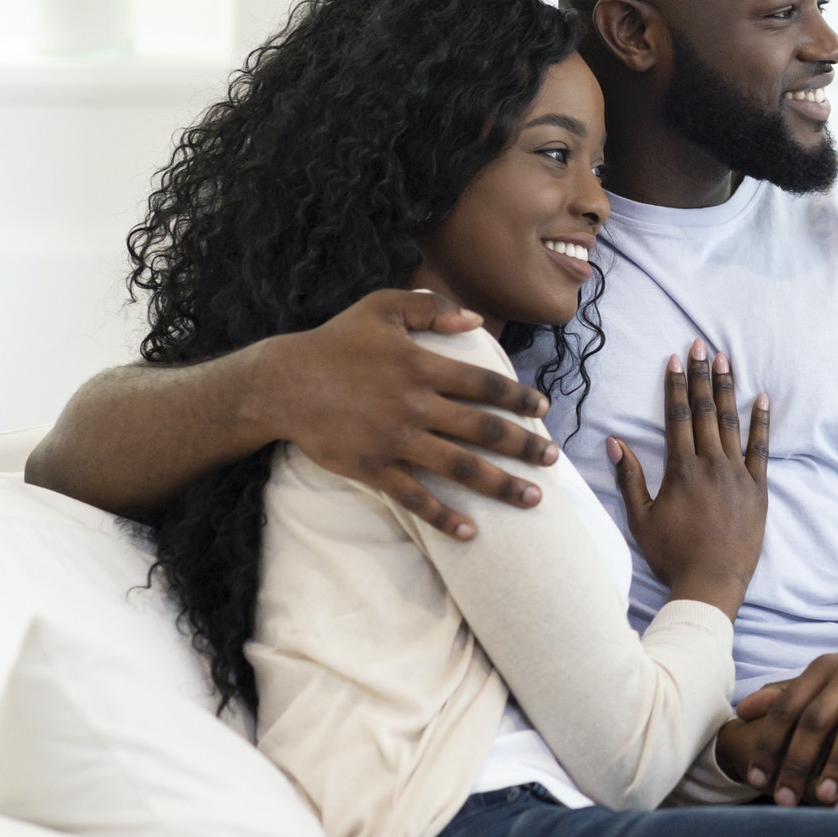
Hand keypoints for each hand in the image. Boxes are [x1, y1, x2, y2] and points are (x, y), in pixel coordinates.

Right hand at [259, 289, 556, 539]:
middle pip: (482, 429)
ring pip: (459, 467)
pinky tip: (469, 530)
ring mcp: (395, 440)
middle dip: (524, 445)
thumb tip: (476, 318)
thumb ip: (431, 306)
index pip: (483, 384)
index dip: (518, 397)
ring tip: (532, 498)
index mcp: (421, 366)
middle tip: (554, 458)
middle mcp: (415, 405)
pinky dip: (443, 516)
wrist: (283, 383)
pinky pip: (414, 497)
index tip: (543, 408)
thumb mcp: (382, 308)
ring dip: (500, 484)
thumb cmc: (335, 342)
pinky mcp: (374, 468)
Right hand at [608, 340, 768, 619]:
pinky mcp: (758, 488)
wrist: (712, 582)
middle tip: (700, 345)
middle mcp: (711, 464)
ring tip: (725, 360)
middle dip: (701, 375)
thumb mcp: (641, 519)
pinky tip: (761, 399)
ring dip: (727, 389)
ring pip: (730, 422)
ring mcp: (737, 474)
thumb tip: (614, 443)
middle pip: (704, 411)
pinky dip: (761, 422)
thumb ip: (630, 479)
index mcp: (681, 470)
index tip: (675, 360)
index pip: (677, 416)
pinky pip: (761, 448)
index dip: (676, 386)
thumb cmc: (672, 554)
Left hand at [735, 640, 837, 807]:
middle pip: (819, 716)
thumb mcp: (827, 682)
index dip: (769, 743)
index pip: (789, 707)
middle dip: (798, 760)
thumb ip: (787, 696)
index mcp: (825, 669)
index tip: (755, 779)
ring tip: (825, 794)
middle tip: (784, 799)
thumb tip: (742, 711)